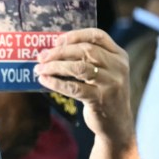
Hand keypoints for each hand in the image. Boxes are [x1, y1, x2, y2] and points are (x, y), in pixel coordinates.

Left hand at [35, 28, 133, 145]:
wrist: (116, 123)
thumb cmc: (103, 93)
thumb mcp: (104, 72)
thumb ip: (88, 59)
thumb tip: (53, 49)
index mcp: (119, 55)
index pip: (98, 36)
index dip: (76, 35)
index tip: (57, 40)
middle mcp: (118, 67)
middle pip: (86, 50)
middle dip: (60, 51)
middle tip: (42, 56)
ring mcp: (111, 84)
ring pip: (79, 68)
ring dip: (55, 66)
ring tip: (40, 68)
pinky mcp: (100, 99)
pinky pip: (74, 88)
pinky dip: (56, 83)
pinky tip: (44, 80)